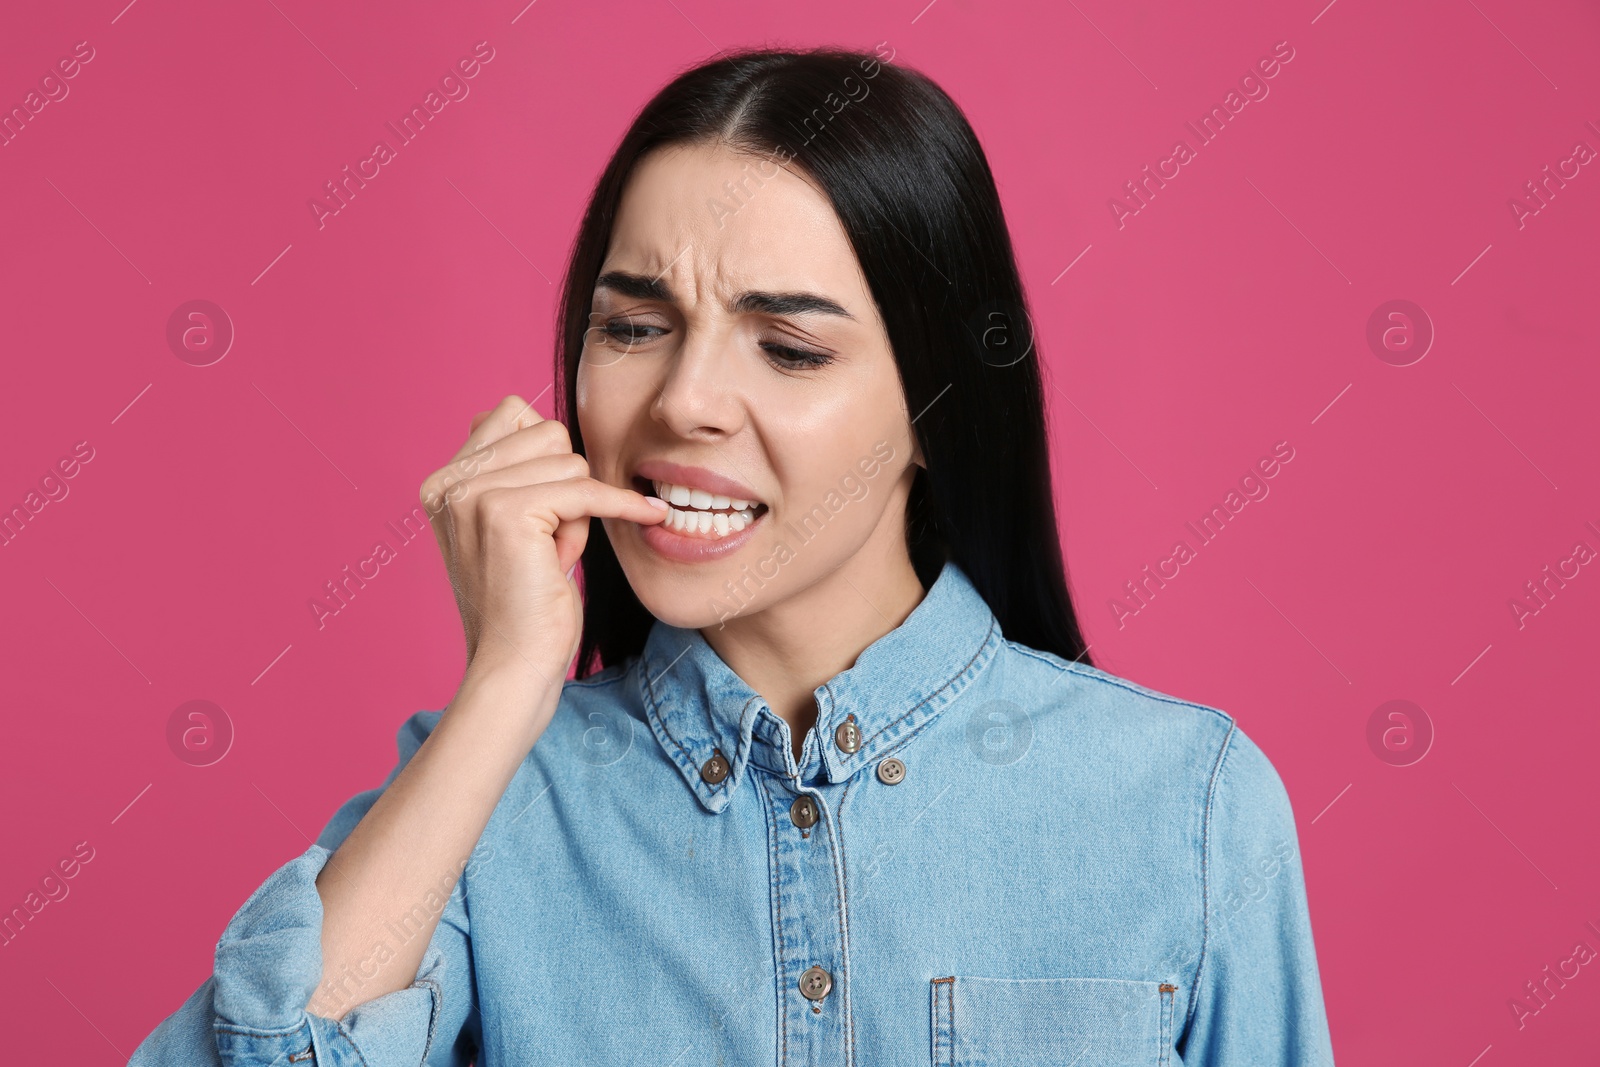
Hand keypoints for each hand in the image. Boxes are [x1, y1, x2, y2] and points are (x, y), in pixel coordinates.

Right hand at [419, 395, 666, 688]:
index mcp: (442, 482)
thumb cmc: (523, 604)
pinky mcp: (505, 513)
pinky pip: (586, 489)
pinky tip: (651, 516)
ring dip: (578, 508)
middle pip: (547, 431)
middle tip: (549, 540)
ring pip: (569, 460)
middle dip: (566, 483)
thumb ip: (511, 474)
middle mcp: (447, 482)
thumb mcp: (509, 527)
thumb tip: (526, 416)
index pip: (511, 413)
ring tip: (552, 556)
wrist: (513, 668)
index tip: (552, 506)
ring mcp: (472, 494)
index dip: (546, 456)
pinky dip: (621, 504)